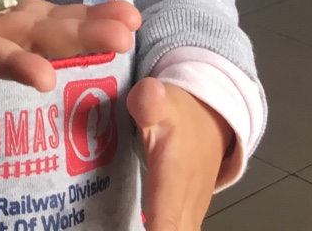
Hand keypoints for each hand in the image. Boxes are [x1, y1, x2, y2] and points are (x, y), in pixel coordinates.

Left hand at [128, 78, 233, 230]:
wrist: (208, 119)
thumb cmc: (180, 113)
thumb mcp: (162, 99)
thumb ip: (151, 102)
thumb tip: (149, 94)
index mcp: (174, 185)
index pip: (164, 227)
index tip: (140, 230)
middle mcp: (183, 210)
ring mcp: (185, 219)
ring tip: (103, 230)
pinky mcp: (180, 221)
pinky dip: (151, 230)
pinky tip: (117, 227)